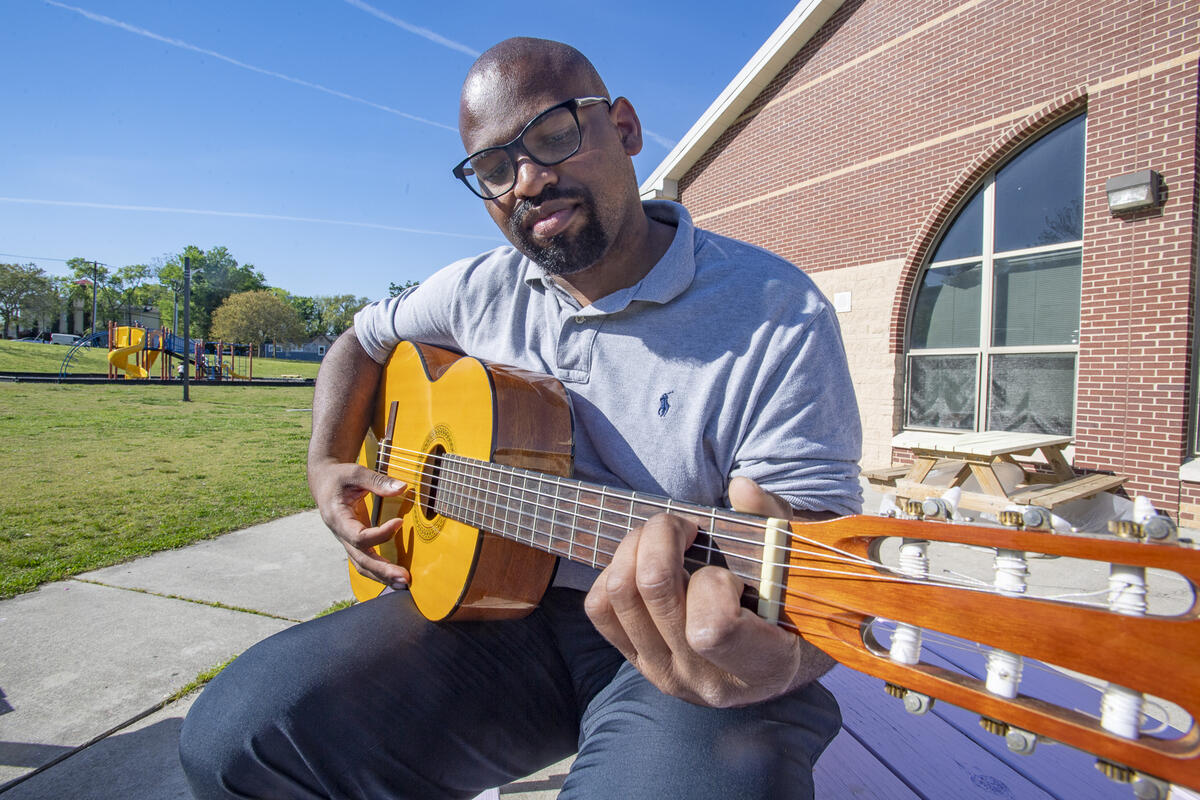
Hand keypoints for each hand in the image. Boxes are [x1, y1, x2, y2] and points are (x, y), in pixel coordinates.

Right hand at [308, 459, 412, 588]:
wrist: (324, 482)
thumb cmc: (338, 476)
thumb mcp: (355, 472)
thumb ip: (377, 481)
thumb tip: (402, 488)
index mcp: (337, 518)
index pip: (358, 536)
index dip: (380, 534)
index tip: (399, 522)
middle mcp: (341, 534)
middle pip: (361, 559)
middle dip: (383, 571)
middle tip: (404, 578)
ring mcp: (347, 540)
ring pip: (362, 565)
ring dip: (383, 576)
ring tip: (404, 583)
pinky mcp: (355, 541)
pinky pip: (366, 560)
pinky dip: (380, 570)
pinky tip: (396, 576)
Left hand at [584, 476, 833, 706]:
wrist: (775, 657)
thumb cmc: (790, 602)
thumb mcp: (795, 563)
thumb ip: (775, 521)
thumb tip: (741, 488)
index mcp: (762, 665)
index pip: (711, 630)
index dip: (713, 585)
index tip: (729, 572)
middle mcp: (707, 680)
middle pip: (655, 592)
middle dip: (664, 538)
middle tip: (686, 526)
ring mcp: (666, 675)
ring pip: (622, 594)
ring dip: (636, 548)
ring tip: (663, 537)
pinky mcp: (638, 664)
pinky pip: (600, 609)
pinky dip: (614, 573)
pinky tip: (643, 564)